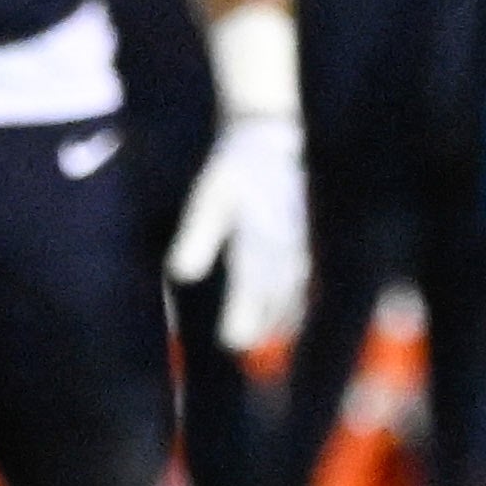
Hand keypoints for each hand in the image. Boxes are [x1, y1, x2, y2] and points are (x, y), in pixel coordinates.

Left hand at [167, 114, 307, 351]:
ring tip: (274, 337)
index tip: (232, 342)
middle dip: (262, 321)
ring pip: (293, 285)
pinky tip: (295, 307)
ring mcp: (298, 239)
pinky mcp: (302, 235)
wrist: (270, 137)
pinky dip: (299, 295)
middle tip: (245, 348)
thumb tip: (181, 275)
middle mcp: (284, 243)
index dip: (243, 314)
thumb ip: (198, 236)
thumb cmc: (235, 168)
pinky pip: (304, 274)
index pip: (252, 285)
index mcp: (260, 236)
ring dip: (283, 313)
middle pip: (274, 291)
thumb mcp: (209, 197)